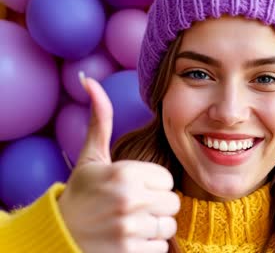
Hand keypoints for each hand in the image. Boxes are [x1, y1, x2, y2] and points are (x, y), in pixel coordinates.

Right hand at [58, 72, 179, 252]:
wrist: (59, 235)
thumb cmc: (80, 194)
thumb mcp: (91, 158)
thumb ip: (100, 120)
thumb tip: (90, 81)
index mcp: (125, 174)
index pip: (167, 180)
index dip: (152, 184)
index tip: (134, 188)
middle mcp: (130, 201)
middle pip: (172, 203)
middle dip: (156, 205)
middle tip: (133, 207)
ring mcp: (130, 230)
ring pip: (169, 226)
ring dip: (154, 226)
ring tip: (131, 222)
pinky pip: (161, 248)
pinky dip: (149, 246)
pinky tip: (129, 239)